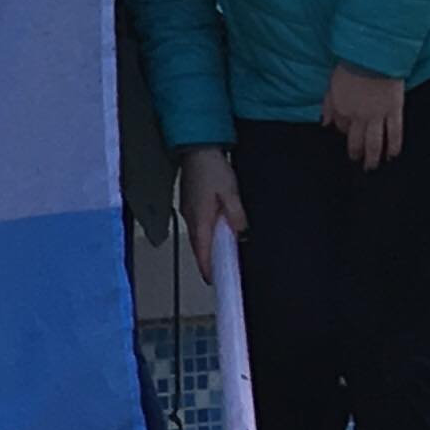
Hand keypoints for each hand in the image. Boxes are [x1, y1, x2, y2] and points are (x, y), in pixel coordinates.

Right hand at [178, 147, 246, 279]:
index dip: (208, 267)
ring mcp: (188, 211)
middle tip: (221, 273)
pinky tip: (217, 234)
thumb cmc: (212, 168)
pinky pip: (198, 226)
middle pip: (199, 246)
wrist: (197, 149)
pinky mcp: (190, 204)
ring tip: (222, 257)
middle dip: (208, 261)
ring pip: (198, 236)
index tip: (214, 280)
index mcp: (200, 218)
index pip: (202, 250)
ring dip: (208, 248)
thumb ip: (236, 214)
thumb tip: (241, 231)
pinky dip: (207, 235)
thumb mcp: (231, 192)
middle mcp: (191, 217)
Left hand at [320, 64, 405, 169]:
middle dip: (357, 154)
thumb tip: (324, 123)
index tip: (348, 136)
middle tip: (358, 163)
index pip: (342, 128)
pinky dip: (394, 146)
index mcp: (341, 109)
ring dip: (373, 157)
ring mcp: (377, 116)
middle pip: (357, 141)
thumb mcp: (332, 85)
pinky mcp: (394, 112)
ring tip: (372, 166)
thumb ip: (328, 106)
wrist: (373, 58)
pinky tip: (393, 155)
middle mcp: (358, 117)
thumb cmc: (350, 67)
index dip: (345, 133)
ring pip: (375, 142)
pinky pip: (394, 133)